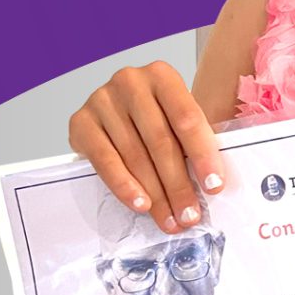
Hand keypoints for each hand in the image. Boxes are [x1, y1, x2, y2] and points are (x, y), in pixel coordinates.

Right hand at [68, 61, 225, 233]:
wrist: (117, 109)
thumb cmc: (156, 116)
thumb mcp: (178, 119)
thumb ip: (193, 142)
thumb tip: (212, 184)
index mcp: (162, 76)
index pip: (187, 119)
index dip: (203, 155)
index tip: (214, 186)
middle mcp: (130, 82)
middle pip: (160, 141)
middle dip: (179, 184)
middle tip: (190, 215)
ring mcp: (102, 100)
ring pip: (135, 156)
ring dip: (155, 194)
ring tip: (169, 219)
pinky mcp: (80, 122)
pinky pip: (104, 161)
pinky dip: (124, 186)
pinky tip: (140, 204)